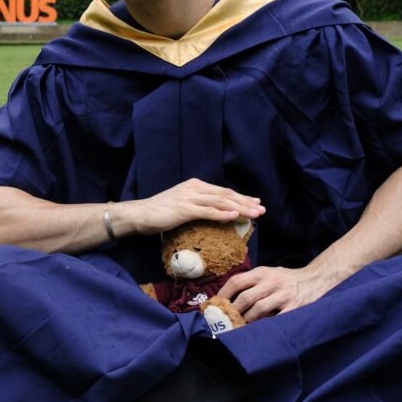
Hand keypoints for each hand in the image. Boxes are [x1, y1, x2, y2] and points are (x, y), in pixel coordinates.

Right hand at [131, 178, 264, 234]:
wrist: (140, 214)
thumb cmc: (160, 212)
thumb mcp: (182, 204)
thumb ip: (197, 205)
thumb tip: (214, 213)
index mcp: (195, 185)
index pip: (223, 191)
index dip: (240, 197)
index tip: (255, 203)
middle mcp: (195, 188)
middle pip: (225, 194)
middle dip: (245, 202)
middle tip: (261, 209)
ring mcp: (190, 197)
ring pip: (221, 202)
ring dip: (240, 208)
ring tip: (254, 214)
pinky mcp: (185, 209)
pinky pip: (208, 211)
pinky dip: (222, 213)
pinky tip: (234, 216)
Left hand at [217, 265, 331, 320]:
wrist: (315, 279)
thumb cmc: (287, 279)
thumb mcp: (269, 273)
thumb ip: (252, 282)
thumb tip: (228, 297)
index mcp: (262, 273)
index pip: (237, 281)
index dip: (223, 294)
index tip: (216, 305)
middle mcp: (272, 282)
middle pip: (245, 298)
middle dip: (233, 312)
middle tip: (226, 321)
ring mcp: (283, 295)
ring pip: (258, 310)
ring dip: (247, 321)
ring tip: (241, 327)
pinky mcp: (294, 307)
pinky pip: (276, 319)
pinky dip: (266, 326)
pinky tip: (260, 330)